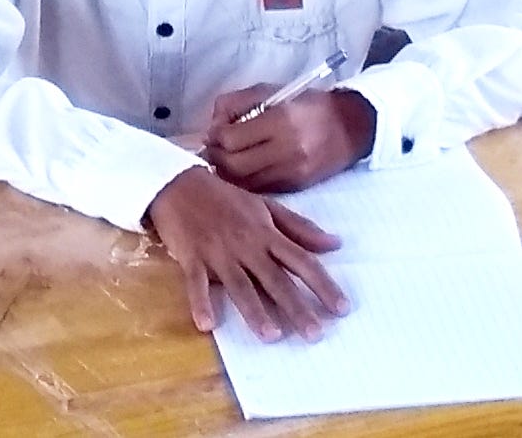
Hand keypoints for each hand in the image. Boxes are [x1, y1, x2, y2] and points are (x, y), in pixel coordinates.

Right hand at [147, 167, 347, 340]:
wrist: (180, 185)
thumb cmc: (226, 199)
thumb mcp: (266, 207)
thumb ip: (299, 227)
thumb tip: (335, 243)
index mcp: (267, 233)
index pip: (302, 261)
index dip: (323, 284)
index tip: (342, 308)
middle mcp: (247, 245)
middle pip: (276, 279)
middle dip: (297, 307)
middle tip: (315, 335)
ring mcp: (218, 253)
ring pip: (240, 285)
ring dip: (256, 311)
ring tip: (272, 336)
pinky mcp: (191, 258)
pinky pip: (196, 283)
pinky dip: (200, 302)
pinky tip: (207, 325)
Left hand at [203, 86, 376, 192]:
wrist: (352, 127)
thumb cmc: (309, 104)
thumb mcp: (274, 91)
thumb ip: (238, 102)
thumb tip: (213, 124)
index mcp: (282, 120)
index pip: (231, 139)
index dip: (215, 136)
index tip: (214, 130)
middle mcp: (288, 150)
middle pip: (233, 165)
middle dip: (216, 157)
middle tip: (215, 148)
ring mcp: (293, 172)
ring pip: (243, 182)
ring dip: (228, 171)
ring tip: (228, 157)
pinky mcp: (297, 186)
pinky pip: (260, 189)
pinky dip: (246, 181)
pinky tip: (246, 168)